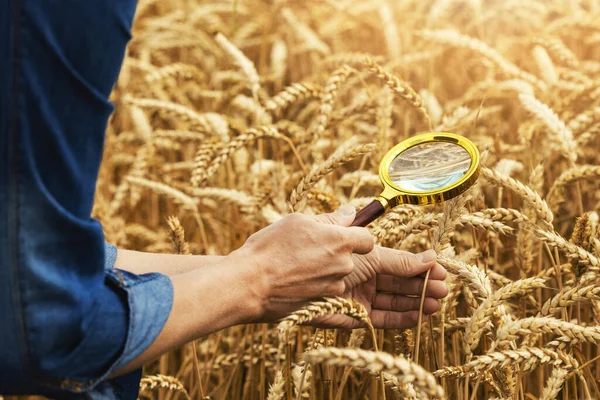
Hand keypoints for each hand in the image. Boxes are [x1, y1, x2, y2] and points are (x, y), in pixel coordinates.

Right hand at [231, 205, 373, 321]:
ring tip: (293, 266)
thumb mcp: (297, 222)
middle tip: (305, 249)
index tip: (339, 235)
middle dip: (333, 253)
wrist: (249, 284)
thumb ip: (329, 219)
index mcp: (340, 241)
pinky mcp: (323, 304)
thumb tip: (350, 212)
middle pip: (349, 257)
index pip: (366, 239)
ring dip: (322, 270)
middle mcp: (343, 265)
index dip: (354, 236)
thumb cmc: (270, 248)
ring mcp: (334, 287)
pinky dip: (313, 286)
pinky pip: (324, 291)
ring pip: (336, 275)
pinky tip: (292, 282)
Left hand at [312, 246, 447, 329]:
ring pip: (395, 301)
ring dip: (418, 302)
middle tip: (444, 288)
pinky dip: (403, 318)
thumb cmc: (318, 256)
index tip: (441, 268)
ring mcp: (361, 298)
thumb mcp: (356, 247)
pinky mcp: (356, 318)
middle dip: (423, 285)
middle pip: (400, 282)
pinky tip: (421, 315)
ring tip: (437, 302)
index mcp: (364, 257)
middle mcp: (365, 277)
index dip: (420, 265)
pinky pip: (383, 319)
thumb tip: (418, 245)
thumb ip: (386, 249)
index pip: (399, 261)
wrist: (285, 279)